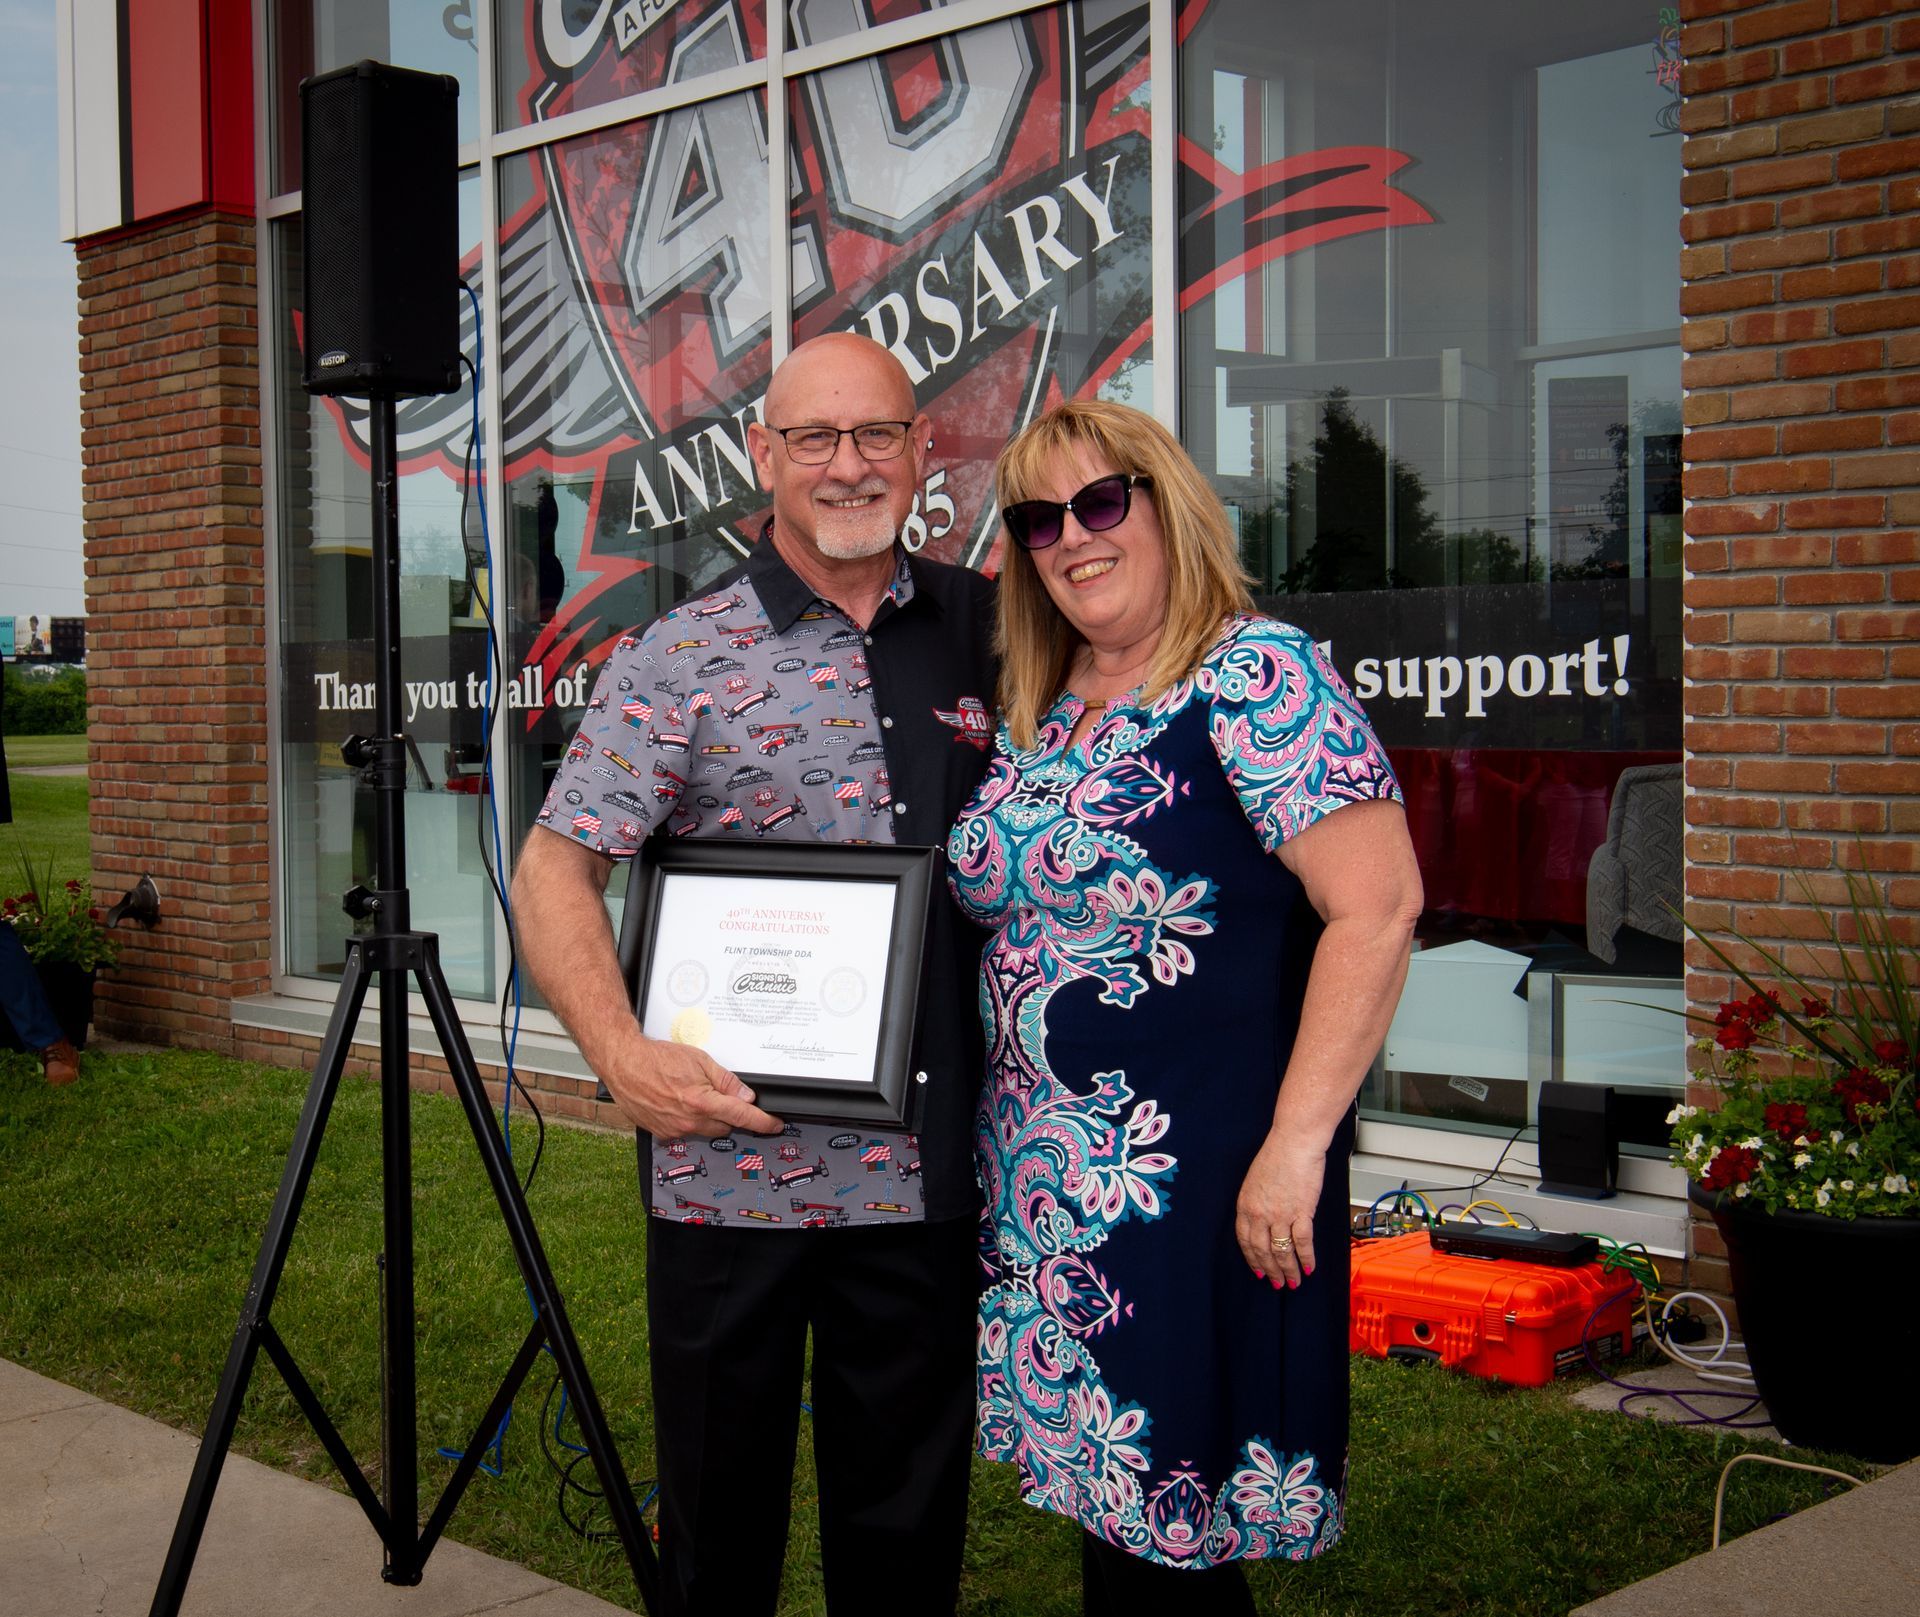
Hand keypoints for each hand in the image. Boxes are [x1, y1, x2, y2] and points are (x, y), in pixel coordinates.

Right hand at [597, 1030, 781, 1139]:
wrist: (624, 1064)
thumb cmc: (658, 1059)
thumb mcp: (700, 1061)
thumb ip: (726, 1081)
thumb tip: (746, 1096)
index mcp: (702, 1102)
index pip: (742, 1117)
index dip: (763, 1122)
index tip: (774, 1125)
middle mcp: (689, 1121)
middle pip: (725, 1127)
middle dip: (729, 1114)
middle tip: (719, 1095)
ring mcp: (674, 1130)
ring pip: (705, 1131)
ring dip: (708, 1118)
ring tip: (692, 1094)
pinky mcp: (662, 1133)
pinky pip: (685, 1132)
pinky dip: (689, 1121)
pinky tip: (678, 1104)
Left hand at [1234, 1135, 1326, 1289]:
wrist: (1294, 1142)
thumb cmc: (1277, 1155)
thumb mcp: (1256, 1181)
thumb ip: (1257, 1203)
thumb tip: (1265, 1222)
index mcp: (1245, 1205)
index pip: (1245, 1241)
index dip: (1252, 1259)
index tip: (1258, 1270)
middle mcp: (1259, 1214)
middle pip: (1262, 1251)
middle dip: (1270, 1271)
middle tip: (1277, 1283)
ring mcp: (1280, 1215)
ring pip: (1282, 1252)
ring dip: (1289, 1270)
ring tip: (1294, 1282)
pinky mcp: (1301, 1213)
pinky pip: (1302, 1243)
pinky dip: (1307, 1258)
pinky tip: (1310, 1268)